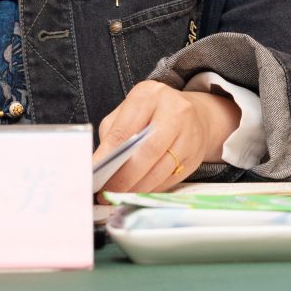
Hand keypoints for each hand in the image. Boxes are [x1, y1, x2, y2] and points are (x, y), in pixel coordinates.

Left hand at [93, 81, 238, 193]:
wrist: (195, 116)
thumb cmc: (152, 114)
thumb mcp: (128, 112)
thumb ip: (112, 135)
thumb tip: (98, 165)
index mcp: (149, 95)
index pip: (125, 129)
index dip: (108, 155)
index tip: (95, 172)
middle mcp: (174, 110)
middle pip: (147, 151)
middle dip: (124, 176)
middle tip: (107, 191)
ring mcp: (189, 134)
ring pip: (161, 169)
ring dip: (137, 187)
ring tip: (119, 195)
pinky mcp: (195, 156)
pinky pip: (170, 179)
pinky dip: (151, 189)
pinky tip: (138, 192)